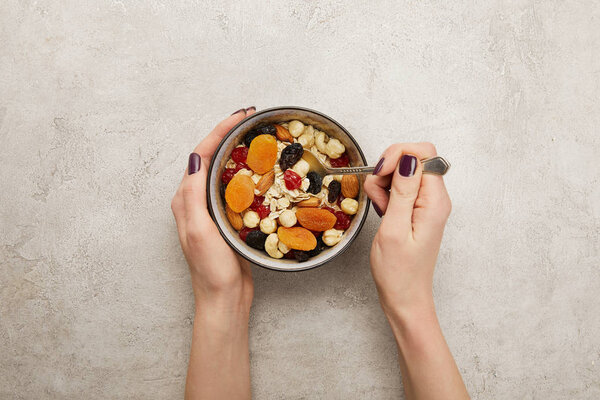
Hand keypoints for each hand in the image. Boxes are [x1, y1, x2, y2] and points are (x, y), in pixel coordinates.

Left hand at [171, 108, 254, 313]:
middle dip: (229, 135)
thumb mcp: (199, 230)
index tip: (240, 116)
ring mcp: (211, 209)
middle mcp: (195, 200)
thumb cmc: (210, 269)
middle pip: (211, 157)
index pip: (201, 155)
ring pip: (224, 170)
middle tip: (250, 120)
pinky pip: (236, 187)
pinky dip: (247, 172)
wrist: (224, 298)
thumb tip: (197, 158)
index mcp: (185, 199)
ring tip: (256, 137)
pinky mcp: (226, 218)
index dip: (219, 132)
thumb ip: (193, 195)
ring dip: (237, 150)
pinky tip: (262, 170)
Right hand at [364, 142, 450, 318]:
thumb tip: (408, 159)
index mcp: (435, 201)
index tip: (381, 173)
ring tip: (380, 209)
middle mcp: (435, 198)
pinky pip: (399, 188)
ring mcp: (426, 203)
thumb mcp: (394, 229)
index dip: (399, 155)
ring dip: (384, 183)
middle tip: (378, 194)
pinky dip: (385, 193)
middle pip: (413, 159)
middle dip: (388, 168)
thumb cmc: (399, 272)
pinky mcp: (415, 209)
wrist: (404, 297)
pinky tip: (383, 212)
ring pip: (402, 172)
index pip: (424, 153)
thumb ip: (402, 191)